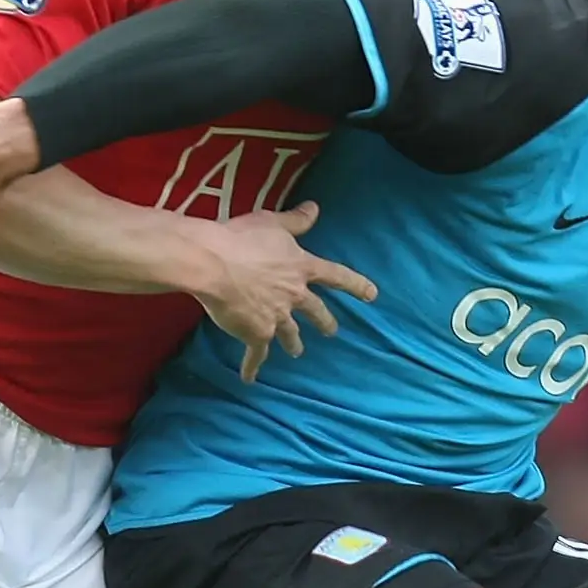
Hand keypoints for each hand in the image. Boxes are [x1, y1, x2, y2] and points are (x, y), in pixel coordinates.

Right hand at [193, 203, 379, 382]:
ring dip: (294, 343)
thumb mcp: (273, 223)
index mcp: (301, 268)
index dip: (355, 285)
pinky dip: (252, 367)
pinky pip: (256, 354)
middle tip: (331, 331)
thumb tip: (315, 208)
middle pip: (316, 311)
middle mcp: (295, 295)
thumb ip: (296, 220)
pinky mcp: (257, 333)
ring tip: (297, 351)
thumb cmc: (242, 238)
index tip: (373, 295)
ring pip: (291, 334)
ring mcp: (278, 317)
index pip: (336, 277)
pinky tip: (249, 379)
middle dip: (325, 321)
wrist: (214, 263)